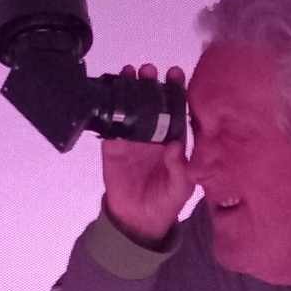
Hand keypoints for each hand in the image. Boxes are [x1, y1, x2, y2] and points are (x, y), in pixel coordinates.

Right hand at [101, 65, 193, 243]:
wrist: (136, 220)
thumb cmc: (165, 201)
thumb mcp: (181, 187)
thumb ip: (181, 168)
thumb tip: (177, 144)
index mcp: (173, 138)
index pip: (176, 108)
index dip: (176, 90)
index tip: (176, 73)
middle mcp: (153, 132)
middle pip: (152, 101)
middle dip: (151, 82)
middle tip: (149, 70)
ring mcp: (132, 137)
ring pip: (131, 106)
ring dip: (131, 88)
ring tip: (130, 73)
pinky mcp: (112, 145)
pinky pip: (111, 124)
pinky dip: (109, 109)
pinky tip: (110, 94)